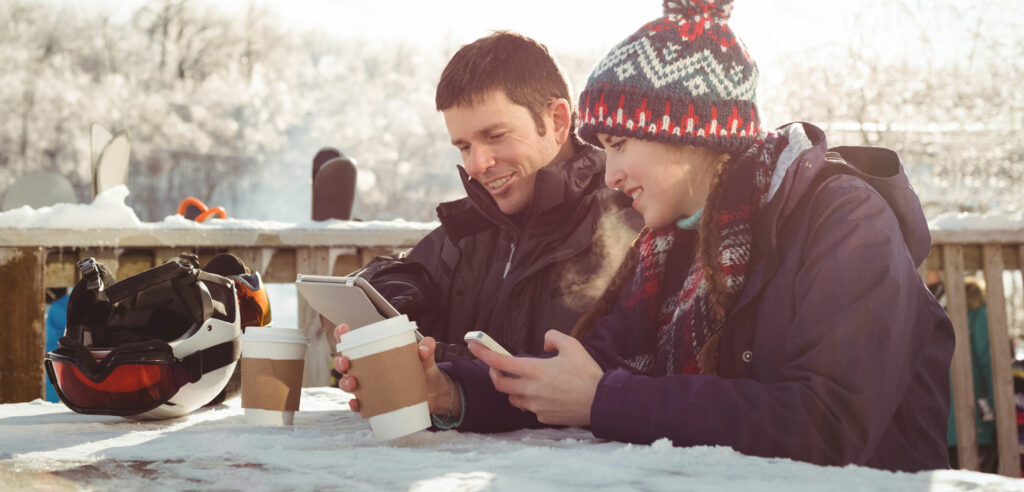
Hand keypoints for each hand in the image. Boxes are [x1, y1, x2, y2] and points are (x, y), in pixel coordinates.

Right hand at [333, 324, 460, 417]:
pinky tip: (356, 404)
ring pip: (349, 385)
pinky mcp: (376, 403)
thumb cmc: (424, 371)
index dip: (344, 336)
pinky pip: (361, 405)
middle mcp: (369, 370)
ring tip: (353, 383)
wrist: (434, 394)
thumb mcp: (426, 359)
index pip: (355, 343)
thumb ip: (427, 350)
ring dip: (345, 383)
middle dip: (340, 362)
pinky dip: (356, 405)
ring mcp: (371, 387)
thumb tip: (426, 346)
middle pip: (346, 365)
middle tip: (346, 362)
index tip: (343, 330)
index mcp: (376, 354)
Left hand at [467, 330, 602, 426]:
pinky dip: (530, 399)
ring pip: (513, 397)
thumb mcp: (572, 346)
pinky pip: (529, 408)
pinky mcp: (543, 417)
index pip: (500, 361)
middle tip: (498, 366)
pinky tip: (545, 394)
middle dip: (494, 373)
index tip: (473, 345)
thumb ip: (553, 337)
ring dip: (513, 387)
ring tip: (525, 380)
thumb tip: (543, 343)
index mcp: (535, 370)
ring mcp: (535, 406)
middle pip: (499, 383)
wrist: (601, 402)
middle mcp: (530, 390)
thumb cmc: (587, 373)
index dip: (483, 352)